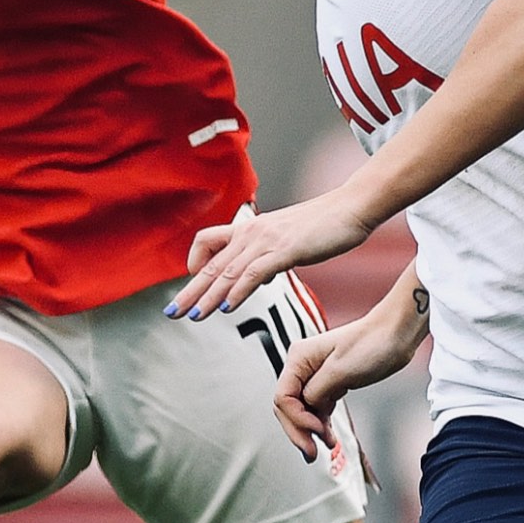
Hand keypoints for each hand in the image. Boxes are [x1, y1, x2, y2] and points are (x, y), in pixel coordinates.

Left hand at [167, 195, 378, 323]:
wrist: (352, 207)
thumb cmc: (325, 225)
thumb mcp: (289, 241)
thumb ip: (270, 256)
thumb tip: (260, 275)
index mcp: (251, 229)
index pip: (208, 242)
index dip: (194, 264)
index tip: (190, 284)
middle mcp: (252, 232)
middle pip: (211, 264)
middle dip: (189, 291)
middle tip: (171, 312)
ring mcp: (267, 240)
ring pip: (228, 272)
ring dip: (208, 296)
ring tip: (193, 315)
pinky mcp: (285, 250)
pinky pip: (254, 273)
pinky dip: (238, 291)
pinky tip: (227, 307)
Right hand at [274, 306, 423, 458]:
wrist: (396, 335)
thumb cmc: (372, 343)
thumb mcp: (340, 370)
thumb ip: (316, 392)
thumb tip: (306, 408)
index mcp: (299, 359)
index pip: (283, 398)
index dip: (297, 419)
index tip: (317, 431)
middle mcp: (302, 367)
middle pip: (288, 407)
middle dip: (299, 431)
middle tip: (312, 453)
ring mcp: (315, 376)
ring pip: (301, 411)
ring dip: (310, 431)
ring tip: (326, 447)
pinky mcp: (329, 383)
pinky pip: (316, 409)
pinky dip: (320, 424)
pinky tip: (329, 437)